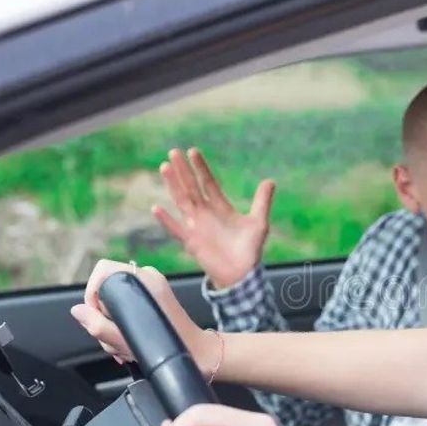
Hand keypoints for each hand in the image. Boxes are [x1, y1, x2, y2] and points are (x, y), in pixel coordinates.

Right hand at [70, 259, 209, 370]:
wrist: (198, 353)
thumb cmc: (169, 348)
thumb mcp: (125, 341)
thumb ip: (97, 325)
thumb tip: (78, 311)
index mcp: (144, 280)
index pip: (102, 271)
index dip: (92, 295)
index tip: (96, 317)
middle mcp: (149, 277)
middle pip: (106, 288)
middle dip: (103, 317)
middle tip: (113, 339)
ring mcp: (153, 286)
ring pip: (114, 301)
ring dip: (113, 326)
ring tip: (125, 347)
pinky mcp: (156, 297)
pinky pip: (127, 306)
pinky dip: (124, 325)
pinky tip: (129, 345)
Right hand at [153, 148, 275, 289]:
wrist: (242, 274)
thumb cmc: (250, 250)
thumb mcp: (259, 222)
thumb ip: (262, 202)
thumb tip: (270, 180)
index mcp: (220, 207)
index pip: (207, 183)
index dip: (200, 168)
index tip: (192, 151)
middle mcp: (205, 214)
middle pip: (191, 187)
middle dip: (183, 171)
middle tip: (173, 152)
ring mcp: (196, 226)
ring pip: (181, 201)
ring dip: (173, 185)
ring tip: (165, 167)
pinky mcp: (191, 242)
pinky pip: (176, 229)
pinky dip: (166, 220)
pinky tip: (156, 208)